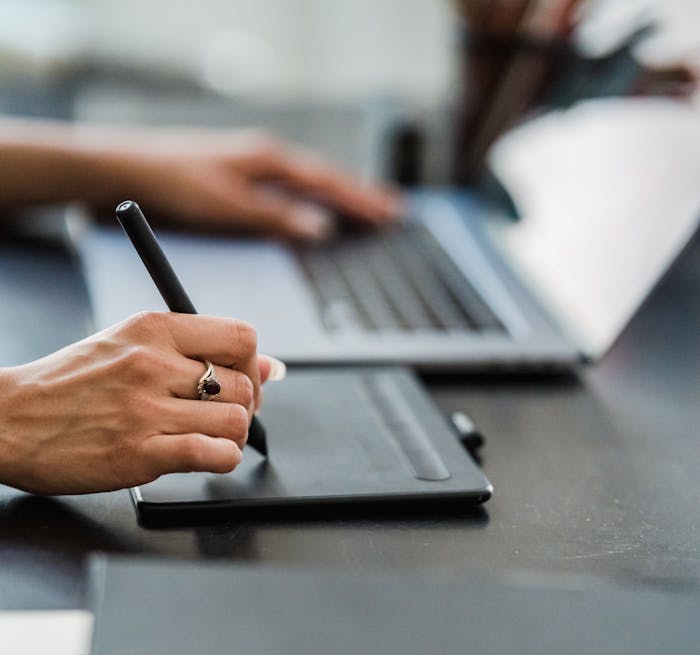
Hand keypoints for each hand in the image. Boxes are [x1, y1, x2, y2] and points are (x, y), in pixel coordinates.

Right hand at [0, 311, 283, 495]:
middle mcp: (152, 364)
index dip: (254, 366)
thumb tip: (269, 367)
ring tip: (208, 440)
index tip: (244, 383)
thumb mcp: (127, 346)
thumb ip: (195, 351)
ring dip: (232, 437)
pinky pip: (213, 455)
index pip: (241, 337)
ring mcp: (146, 410)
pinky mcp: (141, 454)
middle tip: (223, 418)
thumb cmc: (67, 386)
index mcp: (151, 329)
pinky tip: (203, 458)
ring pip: (236, 422)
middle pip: (245, 385)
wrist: (7, 420)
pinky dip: (222, 461)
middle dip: (247, 408)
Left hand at [85, 128, 402, 238]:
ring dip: (340, 196)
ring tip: (369, 210)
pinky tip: (319, 210)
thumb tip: (320, 228)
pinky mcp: (242, 177)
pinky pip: (291, 187)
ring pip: (310, 182)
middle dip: (360, 196)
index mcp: (269, 161)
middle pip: (326, 179)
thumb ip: (275, 216)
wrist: (132, 169)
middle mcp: (267, 158)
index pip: (328, 183)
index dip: (360, 201)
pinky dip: (314, 198)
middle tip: (394, 214)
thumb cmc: (177, 184)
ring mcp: (255, 166)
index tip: (390, 216)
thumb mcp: (228, 206)